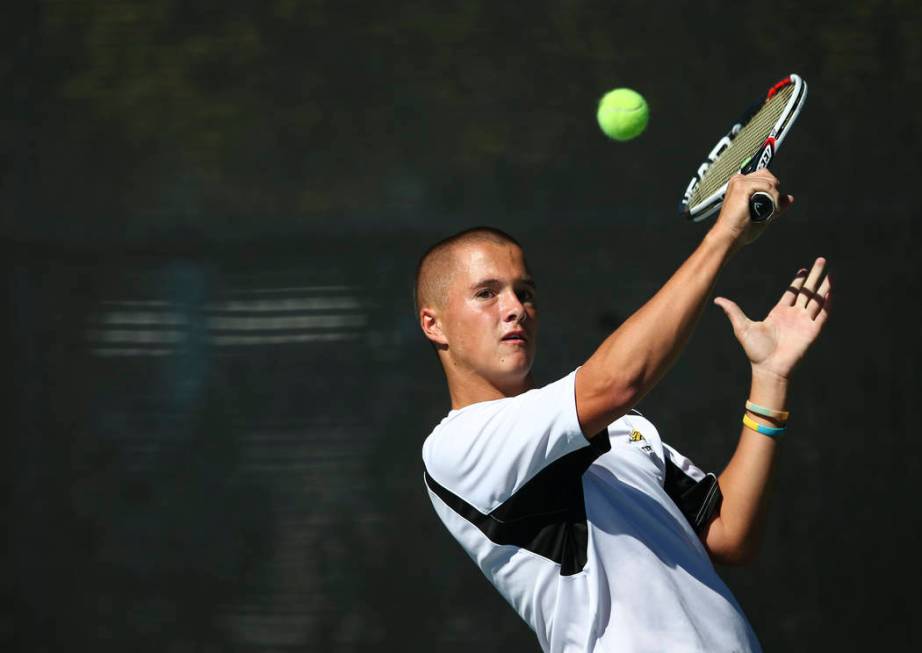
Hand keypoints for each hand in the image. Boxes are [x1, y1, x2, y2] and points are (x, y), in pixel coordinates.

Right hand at [710, 170, 794, 251]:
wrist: (729, 236)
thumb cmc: (739, 228)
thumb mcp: (763, 214)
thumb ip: (775, 203)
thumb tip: (788, 198)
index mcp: (740, 185)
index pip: (763, 175)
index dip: (772, 188)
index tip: (774, 202)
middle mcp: (738, 181)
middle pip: (767, 175)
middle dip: (774, 191)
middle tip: (771, 207)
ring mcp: (739, 182)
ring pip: (769, 180)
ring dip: (775, 197)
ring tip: (770, 210)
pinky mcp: (742, 186)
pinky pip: (767, 186)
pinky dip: (773, 197)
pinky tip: (770, 208)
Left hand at [713, 258, 831, 379]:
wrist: (768, 368)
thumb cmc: (755, 351)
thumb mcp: (742, 327)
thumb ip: (733, 311)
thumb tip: (717, 299)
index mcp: (779, 313)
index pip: (792, 292)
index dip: (799, 281)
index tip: (804, 269)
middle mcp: (794, 315)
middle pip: (807, 291)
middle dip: (815, 276)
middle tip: (822, 260)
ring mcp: (804, 322)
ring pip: (817, 299)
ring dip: (825, 285)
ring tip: (833, 272)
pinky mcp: (812, 331)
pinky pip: (822, 314)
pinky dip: (828, 302)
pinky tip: (832, 290)